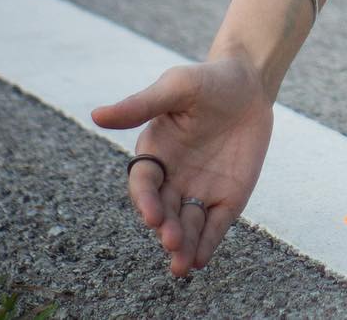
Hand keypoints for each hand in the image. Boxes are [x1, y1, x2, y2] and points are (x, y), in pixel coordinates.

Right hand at [92, 58, 273, 277]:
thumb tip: (96, 114)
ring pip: (187, 224)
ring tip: (182, 265)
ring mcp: (199, 190)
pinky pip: (215, 224)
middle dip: (166, 228)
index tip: (151, 214)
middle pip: (164, 210)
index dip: (145, 200)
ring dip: (183, 245)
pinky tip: (201, 260)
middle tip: (171, 242)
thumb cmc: (207, 80)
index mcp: (155, 154)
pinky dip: (208, 242)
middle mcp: (172, 178)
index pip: (144, 183)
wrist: (249, 84)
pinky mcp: (227, 197)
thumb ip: (141, 104)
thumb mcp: (177, 86)